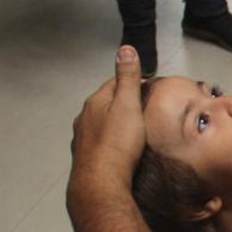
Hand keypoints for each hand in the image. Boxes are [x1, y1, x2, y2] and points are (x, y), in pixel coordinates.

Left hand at [67, 46, 158, 231]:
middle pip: (106, 103)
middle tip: (144, 108)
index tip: (148, 87)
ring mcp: (82, 138)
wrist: (101, 183)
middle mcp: (84, 117)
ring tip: (133, 129)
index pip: (113, 83)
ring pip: (100, 123)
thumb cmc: (118, 144)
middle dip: (122, 103)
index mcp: (95, 102)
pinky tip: (120, 149)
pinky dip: (110, 141)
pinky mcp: (86, 157)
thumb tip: (125, 49)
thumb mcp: (128, 105)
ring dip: (114, 123)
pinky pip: (100, 143)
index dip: (132, 82)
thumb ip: (127, 78)